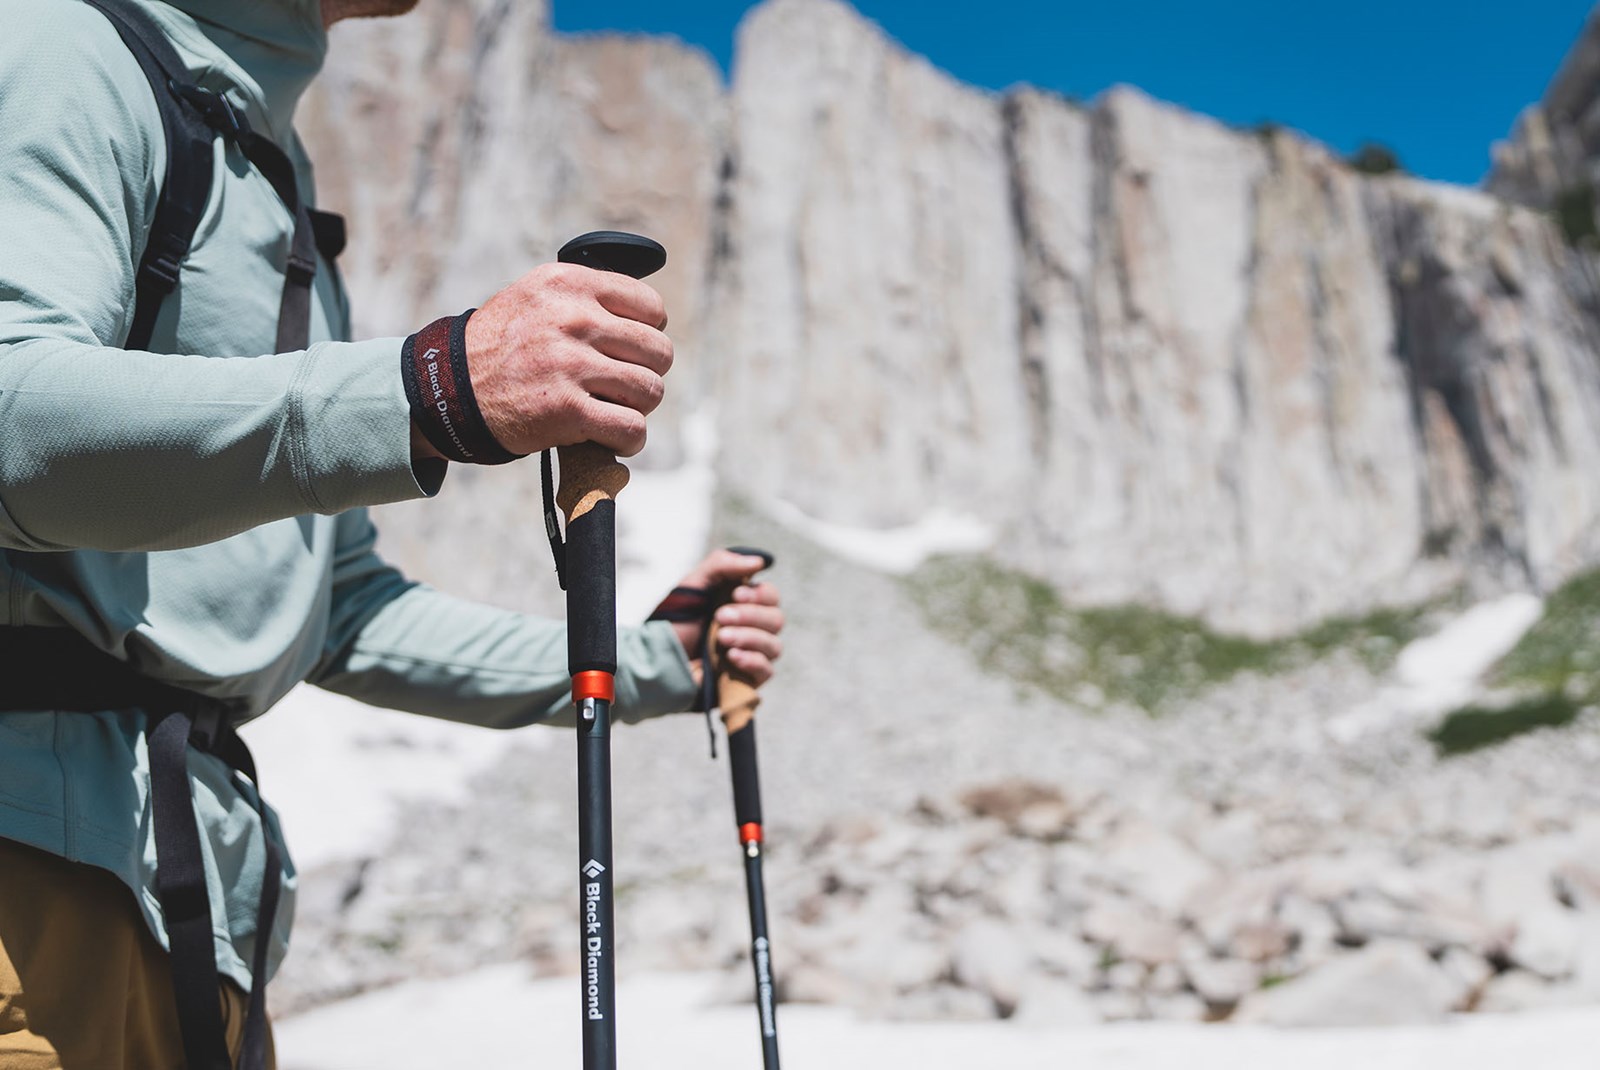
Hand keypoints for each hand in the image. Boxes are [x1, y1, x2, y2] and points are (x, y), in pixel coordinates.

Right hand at [453, 262, 671, 457]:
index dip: (649, 334)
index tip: (630, 350)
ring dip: (637, 407)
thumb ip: (587, 298)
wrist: (450, 389)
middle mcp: (573, 318)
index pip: (651, 308)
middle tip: (620, 385)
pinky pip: (632, 428)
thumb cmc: (502, 346)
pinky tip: (611, 438)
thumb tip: (648, 319)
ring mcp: (571, 364)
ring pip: (651, 390)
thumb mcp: (537, 296)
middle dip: (646, 372)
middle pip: (658, 351)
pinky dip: (629, 440)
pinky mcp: (568, 410)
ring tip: (612, 409)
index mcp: (569, 284)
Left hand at [670, 549, 783, 687]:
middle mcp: (751, 629)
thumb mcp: (692, 586)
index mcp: (741, 606)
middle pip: (776, 619)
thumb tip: (759, 562)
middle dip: (750, 616)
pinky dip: (752, 661)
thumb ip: (721, 565)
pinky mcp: (747, 680)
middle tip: (720, 617)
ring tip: (720, 638)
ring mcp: (751, 655)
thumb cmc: (673, 623)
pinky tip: (731, 657)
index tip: (736, 595)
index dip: (759, 594)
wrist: (656, 660)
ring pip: (774, 645)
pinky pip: (767, 670)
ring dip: (749, 638)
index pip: (771, 596)